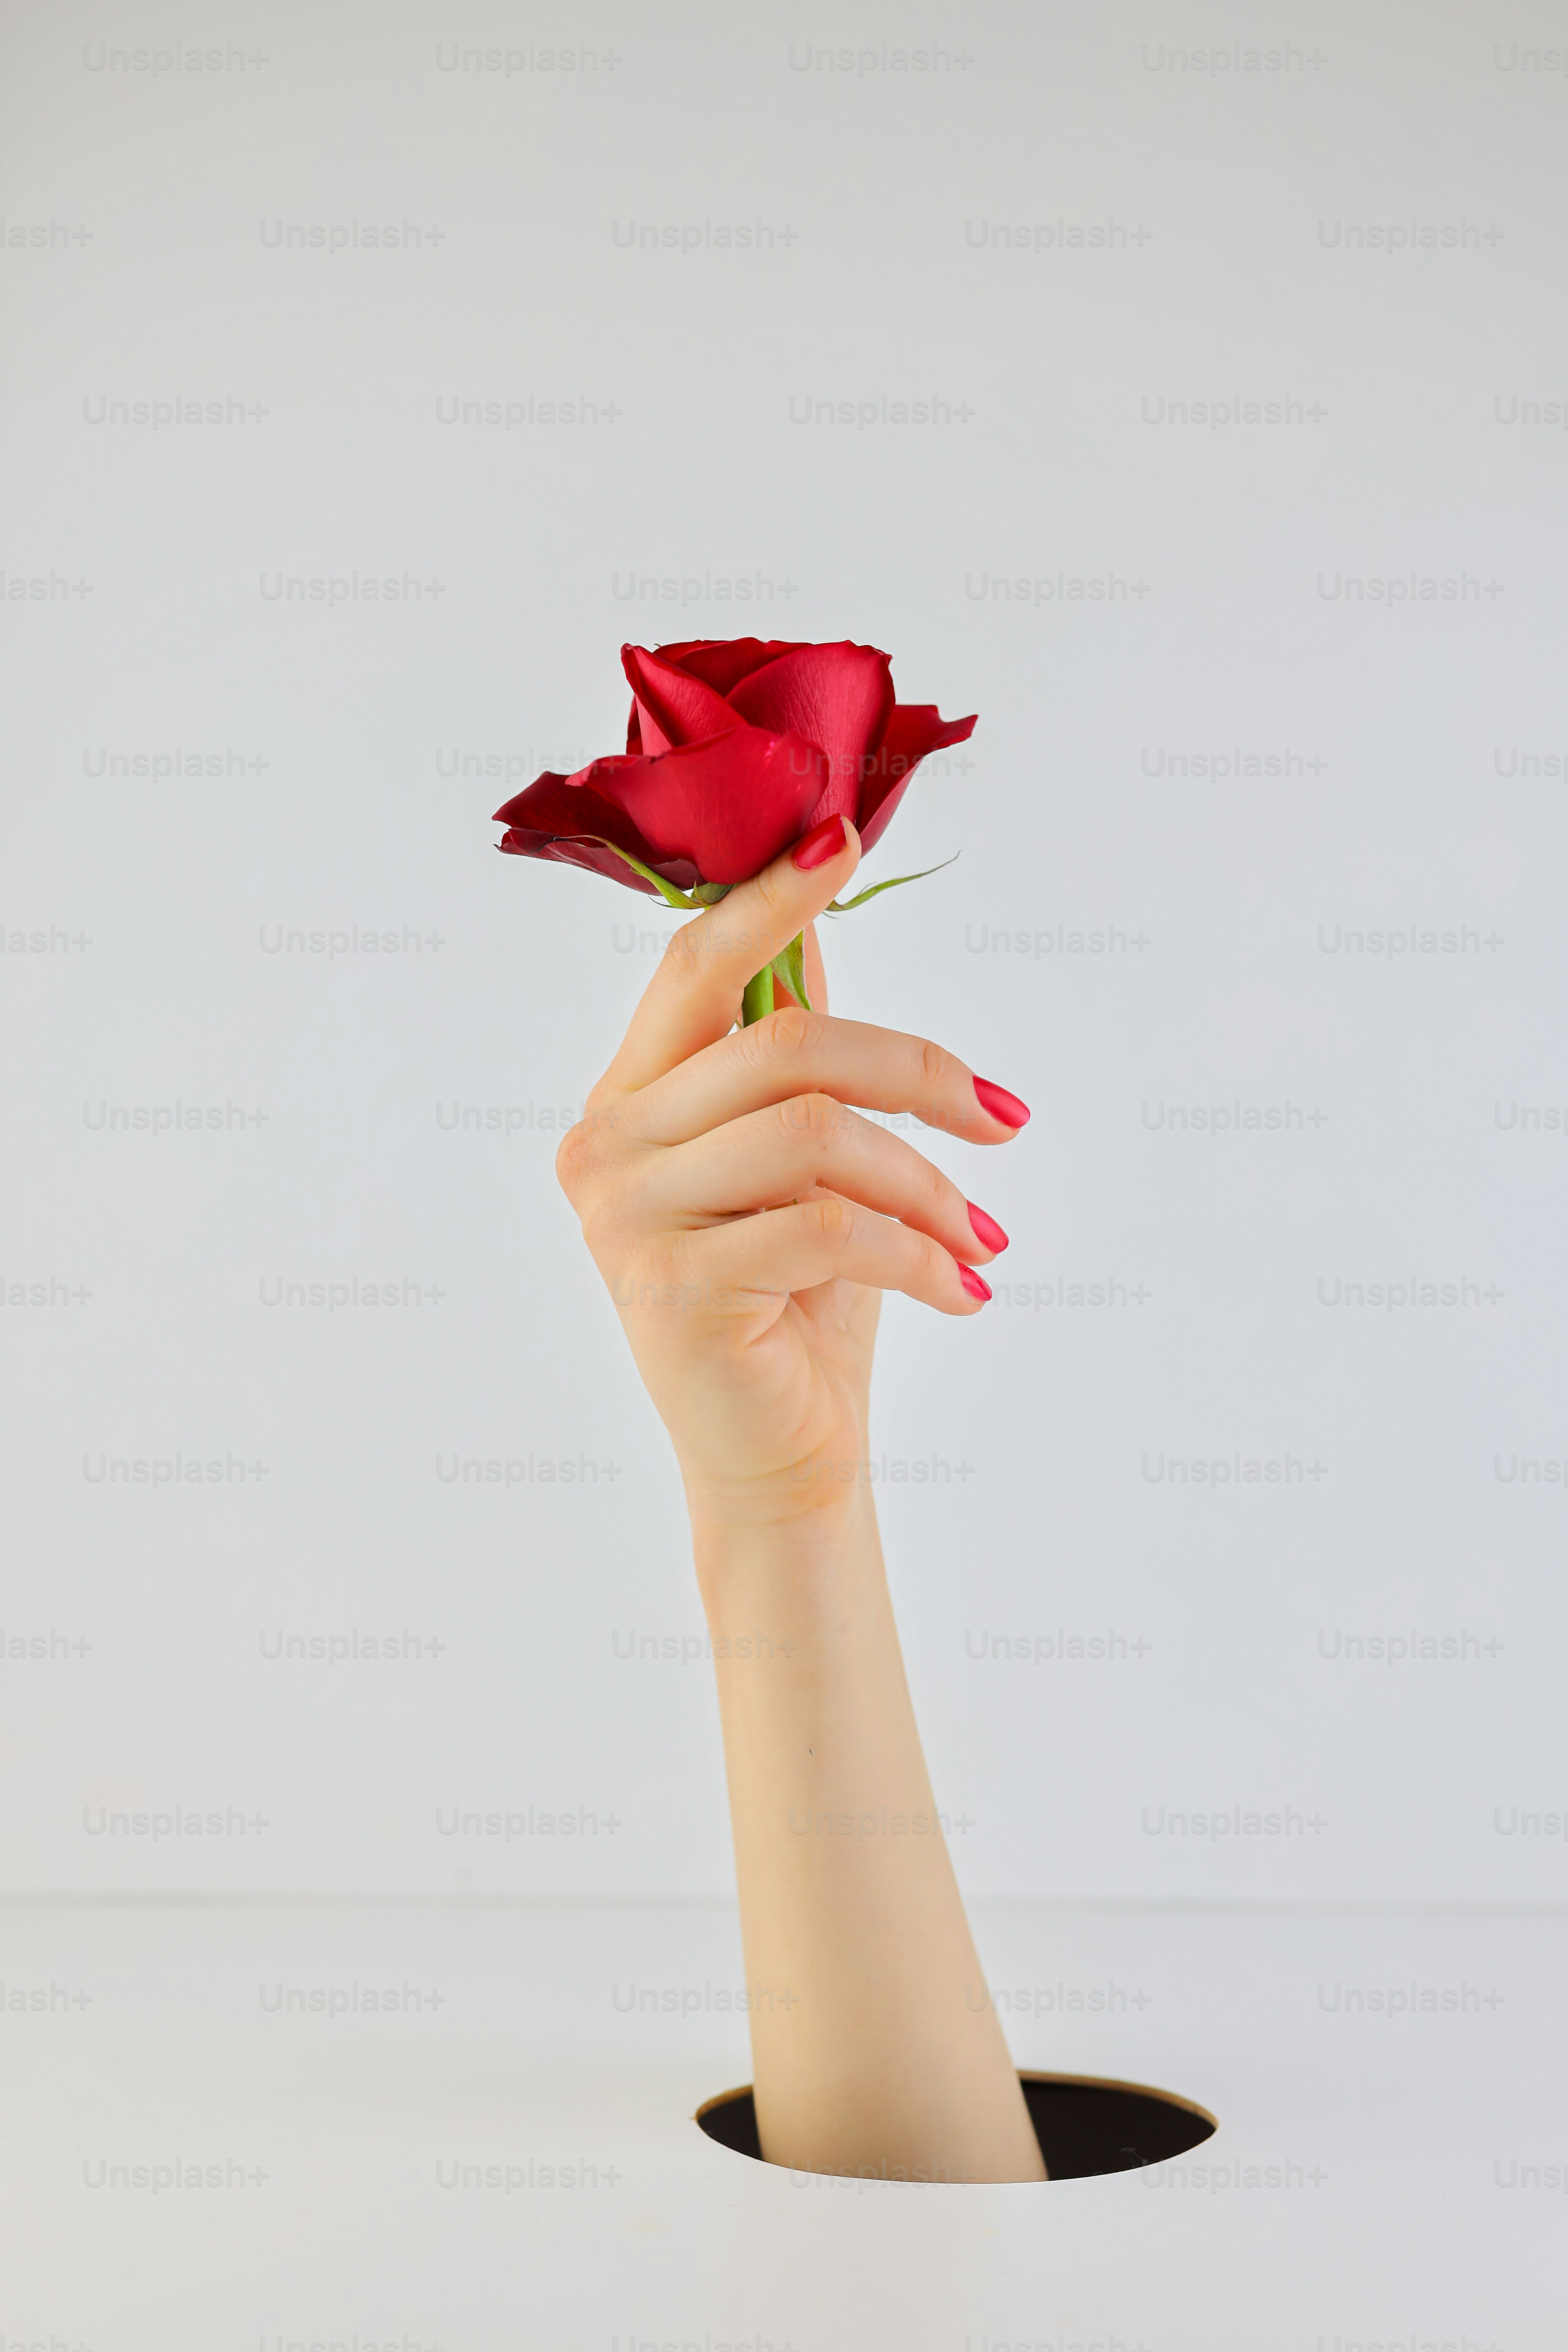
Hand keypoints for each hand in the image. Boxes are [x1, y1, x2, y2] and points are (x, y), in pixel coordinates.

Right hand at [555, 817, 1029, 1533]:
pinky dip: (921, 1254)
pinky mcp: (671, 1287)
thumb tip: (814, 919)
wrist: (784, 1456)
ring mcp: (625, 1217)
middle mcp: (604, 1144)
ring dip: (930, 1185)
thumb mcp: (811, 1164)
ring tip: (982, 1240)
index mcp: (631, 1097)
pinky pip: (828, 1228)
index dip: (771, 894)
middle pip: (783, 1045)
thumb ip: (794, 1052)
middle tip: (1004, 1120)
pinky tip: (966, 1290)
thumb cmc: (803, 1304)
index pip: (697, 965)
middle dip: (919, 1072)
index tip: (838, 829)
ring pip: (815, 1134)